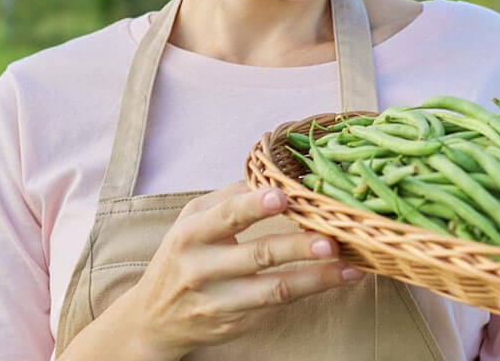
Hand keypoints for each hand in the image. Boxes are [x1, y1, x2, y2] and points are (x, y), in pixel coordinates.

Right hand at [125, 181, 364, 357]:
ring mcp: (220, 302)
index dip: (254, 206)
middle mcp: (203, 269)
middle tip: (330, 239)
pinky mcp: (235, 325)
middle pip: (257, 256)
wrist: (151, 319)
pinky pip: (277, 306)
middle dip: (296, 247)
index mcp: (191, 234)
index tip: (283, 197)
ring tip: (348, 265)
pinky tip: (338, 279)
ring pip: (274, 290)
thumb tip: (269, 174)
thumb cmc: (181, 255)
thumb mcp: (191, 220)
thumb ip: (227, 197)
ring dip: (316, 278)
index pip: (226, 217)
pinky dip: (311, 291)